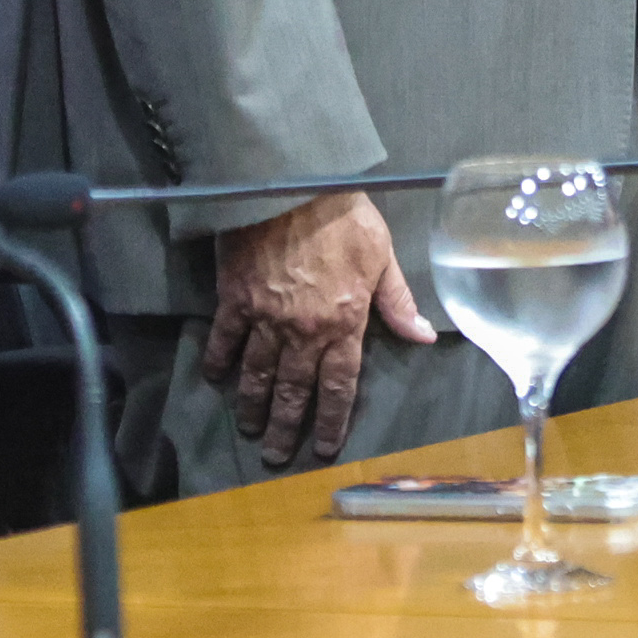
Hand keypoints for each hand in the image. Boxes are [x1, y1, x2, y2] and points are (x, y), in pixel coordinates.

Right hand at [204, 190, 435, 465]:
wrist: (293, 182)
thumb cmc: (345, 215)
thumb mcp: (382, 255)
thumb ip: (398, 301)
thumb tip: (423, 338)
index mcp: (344, 324)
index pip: (339, 387)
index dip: (331, 421)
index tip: (324, 448)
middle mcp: (304, 332)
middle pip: (293, 391)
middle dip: (285, 427)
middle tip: (275, 456)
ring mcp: (265, 317)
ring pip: (257, 374)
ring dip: (251, 405)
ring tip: (247, 428)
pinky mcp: (235, 298)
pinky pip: (225, 338)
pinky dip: (218, 360)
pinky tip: (214, 378)